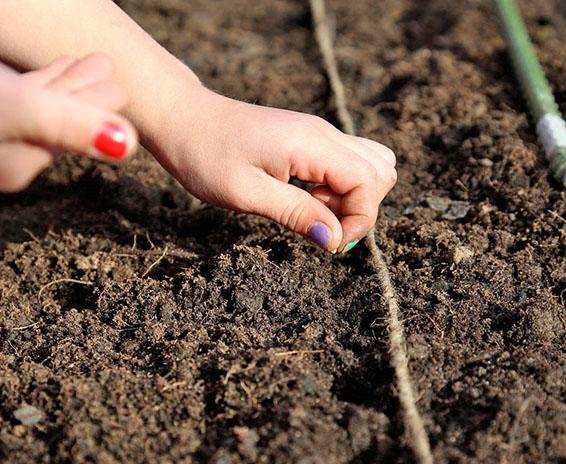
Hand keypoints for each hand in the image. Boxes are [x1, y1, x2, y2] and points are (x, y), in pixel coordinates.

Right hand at [0, 48, 137, 191]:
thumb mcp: (14, 110)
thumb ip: (72, 126)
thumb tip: (130, 145)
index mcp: (20, 163)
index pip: (72, 131)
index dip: (100, 105)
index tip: (125, 84)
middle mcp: (1, 155)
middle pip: (58, 119)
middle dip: (86, 94)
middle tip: (113, 70)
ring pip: (33, 105)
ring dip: (64, 82)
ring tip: (91, 61)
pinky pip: (3, 96)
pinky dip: (29, 79)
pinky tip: (36, 67)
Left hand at [161, 93, 396, 252]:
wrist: (184, 119)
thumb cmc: (206, 156)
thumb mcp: (246, 194)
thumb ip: (296, 214)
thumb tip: (334, 240)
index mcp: (311, 144)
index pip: (369, 181)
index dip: (360, 219)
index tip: (329, 242)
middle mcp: (324, 134)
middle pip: (381, 171)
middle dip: (361, 208)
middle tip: (320, 224)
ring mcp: (320, 134)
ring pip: (371, 164)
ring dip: (354, 196)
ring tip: (314, 209)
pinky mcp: (311, 140)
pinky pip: (349, 162)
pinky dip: (342, 186)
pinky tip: (309, 196)